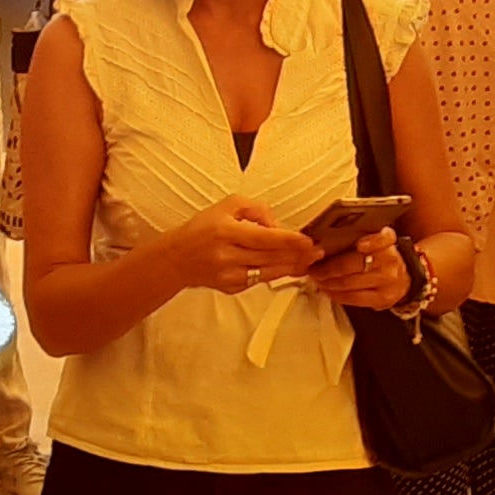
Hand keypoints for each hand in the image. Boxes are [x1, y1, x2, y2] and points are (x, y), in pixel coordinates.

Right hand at [165, 198, 316, 294]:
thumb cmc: (202, 229)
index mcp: (225, 231)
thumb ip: (255, 209)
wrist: (177, 258)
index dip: (289, 240)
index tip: (308, 240)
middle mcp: (227, 256)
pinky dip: (275, 273)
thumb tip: (276, 225)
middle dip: (297, 255)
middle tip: (317, 251)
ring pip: (269, 272)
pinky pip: (259, 280)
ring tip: (309, 260)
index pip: (264, 238)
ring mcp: (229, 275)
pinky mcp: (231, 288)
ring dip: (291, 267)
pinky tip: (287, 267)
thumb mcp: (226, 206)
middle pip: (270, 257)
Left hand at [309, 228, 412, 310]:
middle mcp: (389, 261)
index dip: (372, 242)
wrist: (406, 278)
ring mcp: (386, 282)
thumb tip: (327, 237)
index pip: (383, 239)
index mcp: (388, 243)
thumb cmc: (384, 256)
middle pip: (354, 264)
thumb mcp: (379, 240)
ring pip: (350, 283)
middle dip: (328, 267)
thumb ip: (362, 235)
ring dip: (328, 282)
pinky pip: (354, 299)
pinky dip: (337, 295)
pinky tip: (327, 290)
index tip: (359, 244)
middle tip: (314, 267)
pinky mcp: (381, 299)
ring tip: (317, 279)